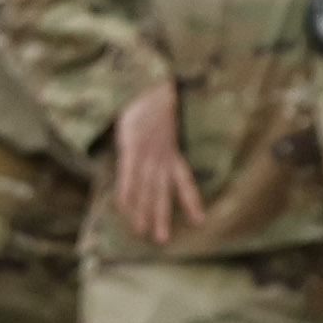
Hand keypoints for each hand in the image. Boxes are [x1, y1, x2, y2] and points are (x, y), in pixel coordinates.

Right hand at [109, 81, 202, 246]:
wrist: (148, 82)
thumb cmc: (153, 99)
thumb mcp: (163, 119)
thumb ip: (161, 134)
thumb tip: (161, 140)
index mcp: (171, 150)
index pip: (184, 179)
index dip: (190, 200)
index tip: (199, 221)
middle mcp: (162, 155)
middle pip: (161, 191)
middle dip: (161, 215)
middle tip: (162, 240)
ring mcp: (147, 152)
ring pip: (146, 188)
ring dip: (144, 211)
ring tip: (143, 232)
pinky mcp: (132, 145)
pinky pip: (128, 173)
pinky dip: (126, 191)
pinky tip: (123, 207)